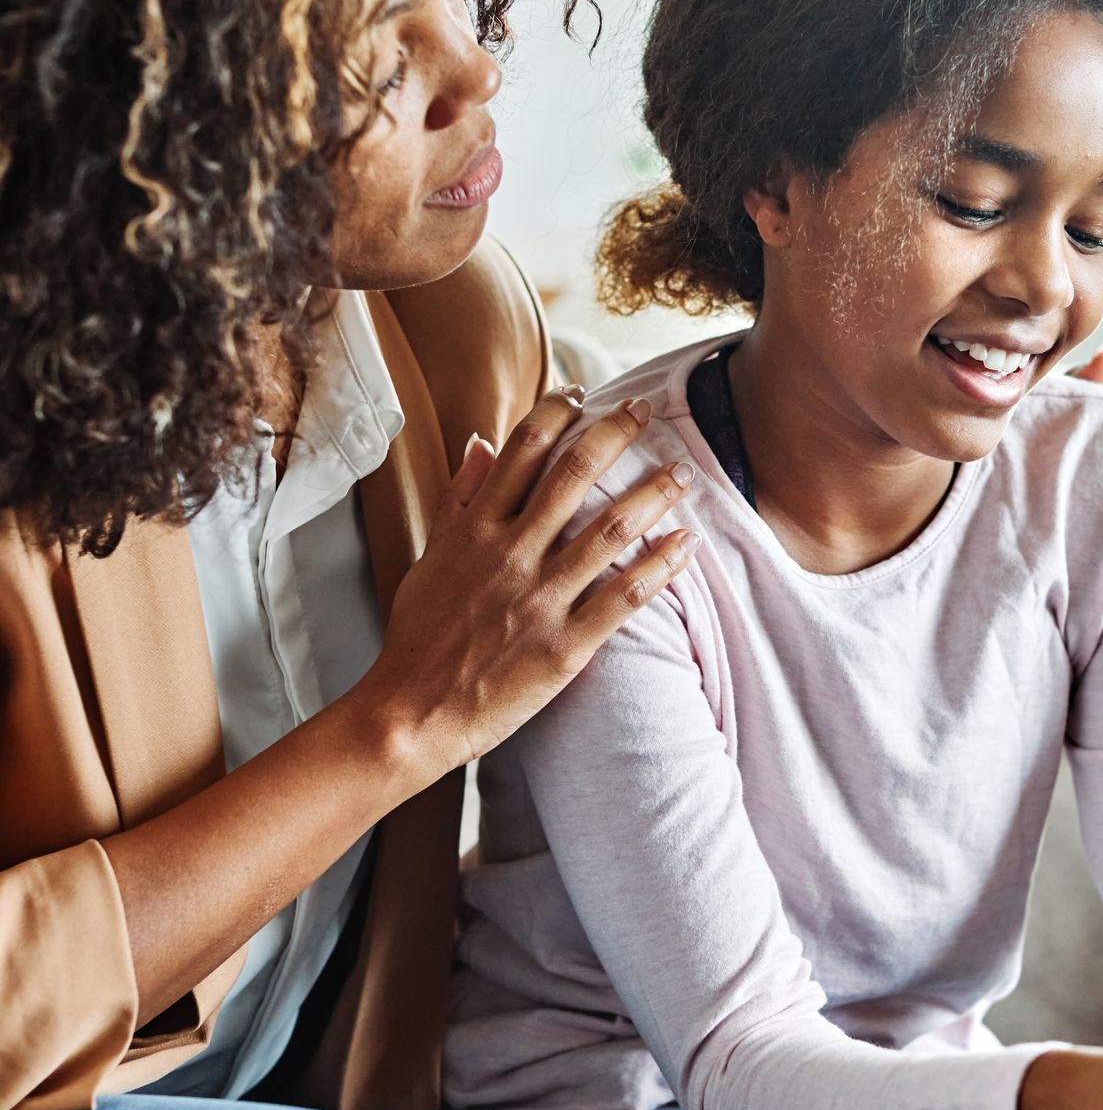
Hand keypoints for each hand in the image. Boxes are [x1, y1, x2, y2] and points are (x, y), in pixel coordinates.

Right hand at [355, 385, 698, 778]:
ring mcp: (540, 599)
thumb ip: (459, 499)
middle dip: (617, 434)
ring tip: (684, 472)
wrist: (409, 717)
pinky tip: (687, 544)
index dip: (556, 412)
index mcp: (475, 531)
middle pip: (574, 474)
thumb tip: (479, 441)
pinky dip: (660, 567)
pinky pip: (624, 597)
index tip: (583, 393)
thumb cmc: (418, 639)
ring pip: (610, 530)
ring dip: (654, 494)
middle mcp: (510, 555)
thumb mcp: (429, 558)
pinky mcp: (564, 645)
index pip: (521, 451)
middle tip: (648, 409)